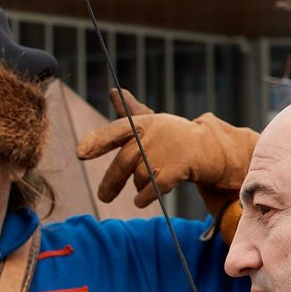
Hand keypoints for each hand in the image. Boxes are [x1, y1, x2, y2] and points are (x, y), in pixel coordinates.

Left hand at [76, 104, 257, 214]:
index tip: (80, 154)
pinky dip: (146, 196)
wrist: (209, 147)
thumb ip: (130, 110)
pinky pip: (153, 188)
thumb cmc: (174, 135)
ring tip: (149, 184)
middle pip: (123, 163)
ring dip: (140, 186)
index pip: (114, 131)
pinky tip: (141, 200)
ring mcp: (164, 151)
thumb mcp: (152, 121)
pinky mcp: (177, 168)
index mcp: (141, 123)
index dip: (96, 142)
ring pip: (139, 177)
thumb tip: (114, 91)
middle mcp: (151, 135)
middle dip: (111, 182)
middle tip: (103, 197)